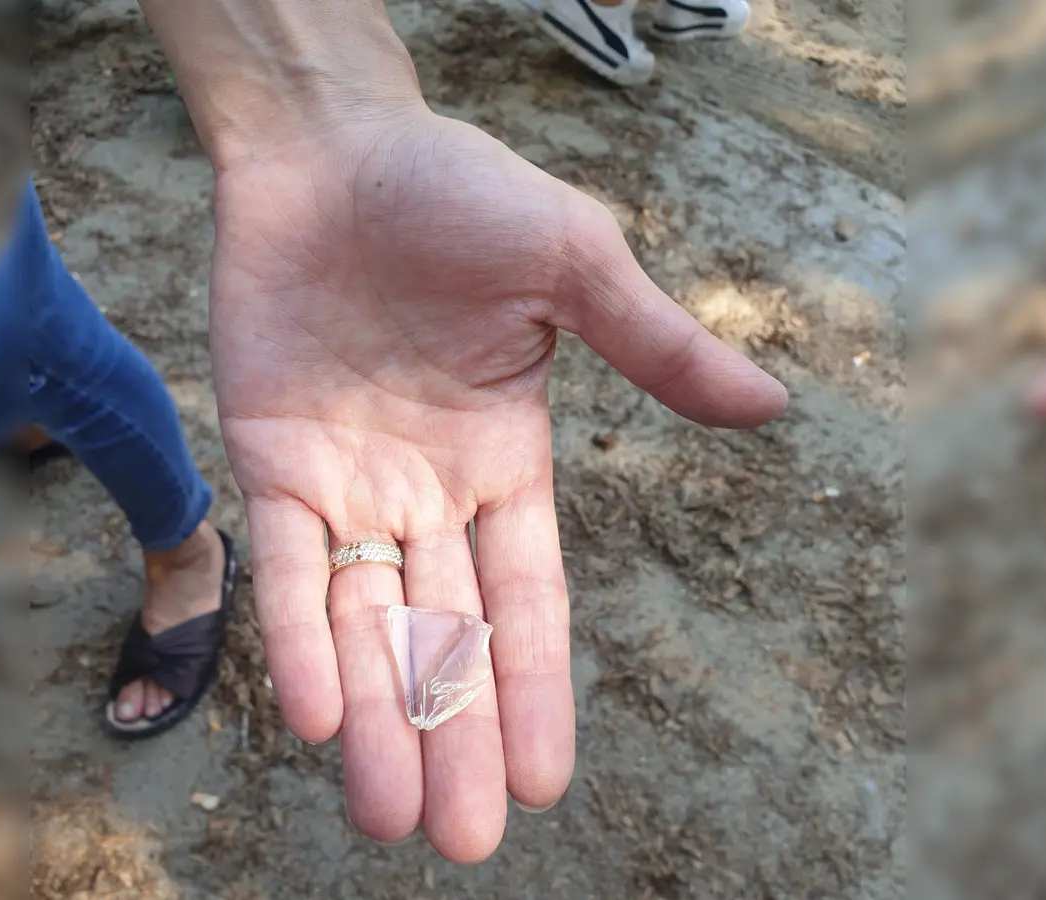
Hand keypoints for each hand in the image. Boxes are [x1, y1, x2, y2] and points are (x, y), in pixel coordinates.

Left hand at [208, 111, 786, 861]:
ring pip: (365, 625)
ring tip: (389, 820)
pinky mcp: (272, 461)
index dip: (535, 692)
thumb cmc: (457, 190)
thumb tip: (773, 408)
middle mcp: (427, 493)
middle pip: (447, 638)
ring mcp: (348, 483)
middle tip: (463, 843)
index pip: (527, 602)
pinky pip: (287, 567)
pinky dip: (300, 639)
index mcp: (506, 461)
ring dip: (377, 719)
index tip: (543, 786)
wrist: (331, 145)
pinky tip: (318, 717)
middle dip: (455, 737)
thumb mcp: (574, 263)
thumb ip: (654, 346)